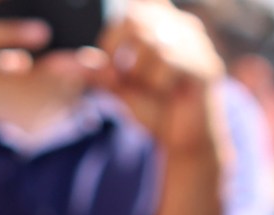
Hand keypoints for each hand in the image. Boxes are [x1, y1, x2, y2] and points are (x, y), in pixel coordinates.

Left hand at [82, 0, 225, 157]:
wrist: (183, 142)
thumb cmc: (156, 111)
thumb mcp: (121, 89)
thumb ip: (100, 73)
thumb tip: (69, 63)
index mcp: (164, 24)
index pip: (131, 11)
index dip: (113, 37)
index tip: (114, 66)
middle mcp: (183, 26)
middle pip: (136, 19)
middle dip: (120, 54)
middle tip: (128, 81)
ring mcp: (197, 43)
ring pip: (151, 41)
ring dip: (140, 73)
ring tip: (153, 90)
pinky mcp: (205, 63)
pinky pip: (168, 60)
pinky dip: (158, 83)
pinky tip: (169, 94)